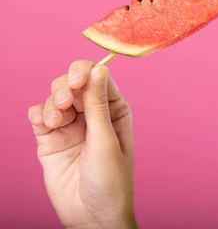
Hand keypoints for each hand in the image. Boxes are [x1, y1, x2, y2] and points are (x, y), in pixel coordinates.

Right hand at [28, 60, 136, 228]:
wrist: (92, 217)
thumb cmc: (110, 181)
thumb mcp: (106, 141)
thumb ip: (97, 105)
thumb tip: (99, 69)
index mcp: (114, 110)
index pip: (99, 78)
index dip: (86, 72)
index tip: (77, 80)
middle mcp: (92, 114)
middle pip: (73, 83)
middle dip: (65, 86)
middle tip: (64, 101)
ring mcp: (70, 126)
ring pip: (55, 97)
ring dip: (52, 102)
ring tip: (55, 120)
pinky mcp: (50, 139)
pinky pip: (40, 115)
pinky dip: (39, 114)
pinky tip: (44, 123)